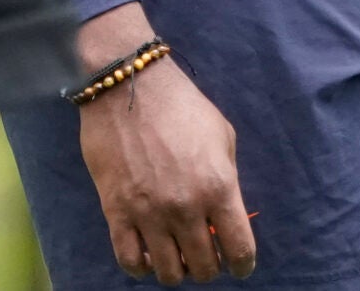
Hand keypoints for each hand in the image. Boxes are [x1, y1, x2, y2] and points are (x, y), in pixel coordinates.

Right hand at [74, 4, 254, 283]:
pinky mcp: (116, 212)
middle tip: (205, 255)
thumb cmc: (182, 105)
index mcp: (219, 188)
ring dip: (177, 270)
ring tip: (177, 256)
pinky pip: (130, 261)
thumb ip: (227, 178)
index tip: (240, 267)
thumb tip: (224, 212)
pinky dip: (142, 268)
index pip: (239, 248)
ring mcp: (150, 214)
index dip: (243, 265)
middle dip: (209, 267)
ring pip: (168, 273)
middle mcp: (187, 208)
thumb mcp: (222, 136)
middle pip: (204, 267)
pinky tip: (148, 256)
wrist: (130, 87)